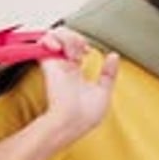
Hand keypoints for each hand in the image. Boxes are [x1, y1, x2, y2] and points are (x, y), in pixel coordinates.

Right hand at [38, 26, 118, 140]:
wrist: (72, 122)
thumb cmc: (85, 116)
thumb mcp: (103, 93)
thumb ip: (109, 74)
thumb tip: (114, 56)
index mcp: (76, 74)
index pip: (74, 49)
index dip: (82, 43)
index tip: (88, 51)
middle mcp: (65, 68)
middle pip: (66, 39)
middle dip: (76, 38)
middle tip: (82, 48)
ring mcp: (56, 65)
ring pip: (56, 36)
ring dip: (67, 37)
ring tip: (73, 50)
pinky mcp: (49, 64)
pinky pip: (44, 43)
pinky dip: (52, 39)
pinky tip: (60, 48)